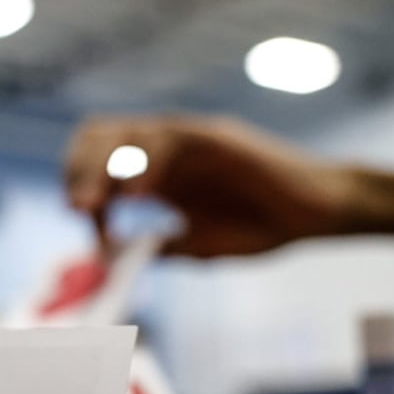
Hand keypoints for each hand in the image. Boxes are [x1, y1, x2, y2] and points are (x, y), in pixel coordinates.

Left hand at [63, 115, 357, 256]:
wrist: (317, 214)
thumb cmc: (265, 226)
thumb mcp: (202, 247)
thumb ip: (161, 249)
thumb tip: (114, 260)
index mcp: (157, 173)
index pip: (97, 159)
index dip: (81, 186)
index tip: (85, 224)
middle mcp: (166, 149)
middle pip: (100, 136)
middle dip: (79, 170)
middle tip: (76, 209)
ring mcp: (190, 138)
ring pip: (127, 132)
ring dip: (103, 169)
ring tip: (95, 206)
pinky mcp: (215, 135)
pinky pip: (167, 139)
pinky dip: (144, 165)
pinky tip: (138, 197)